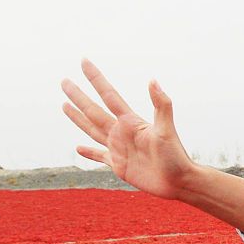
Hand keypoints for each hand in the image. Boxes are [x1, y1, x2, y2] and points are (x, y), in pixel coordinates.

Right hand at [62, 60, 198, 199]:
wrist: (179, 181)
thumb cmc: (176, 156)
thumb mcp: (167, 129)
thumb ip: (161, 105)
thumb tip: (152, 80)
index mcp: (131, 122)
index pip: (109, 95)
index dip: (96, 78)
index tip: (84, 61)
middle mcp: (122, 132)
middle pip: (94, 111)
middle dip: (79, 96)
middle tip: (64, 81)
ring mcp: (119, 148)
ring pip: (92, 130)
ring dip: (78, 118)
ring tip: (64, 105)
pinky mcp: (119, 165)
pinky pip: (99, 156)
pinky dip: (89, 153)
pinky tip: (78, 148)